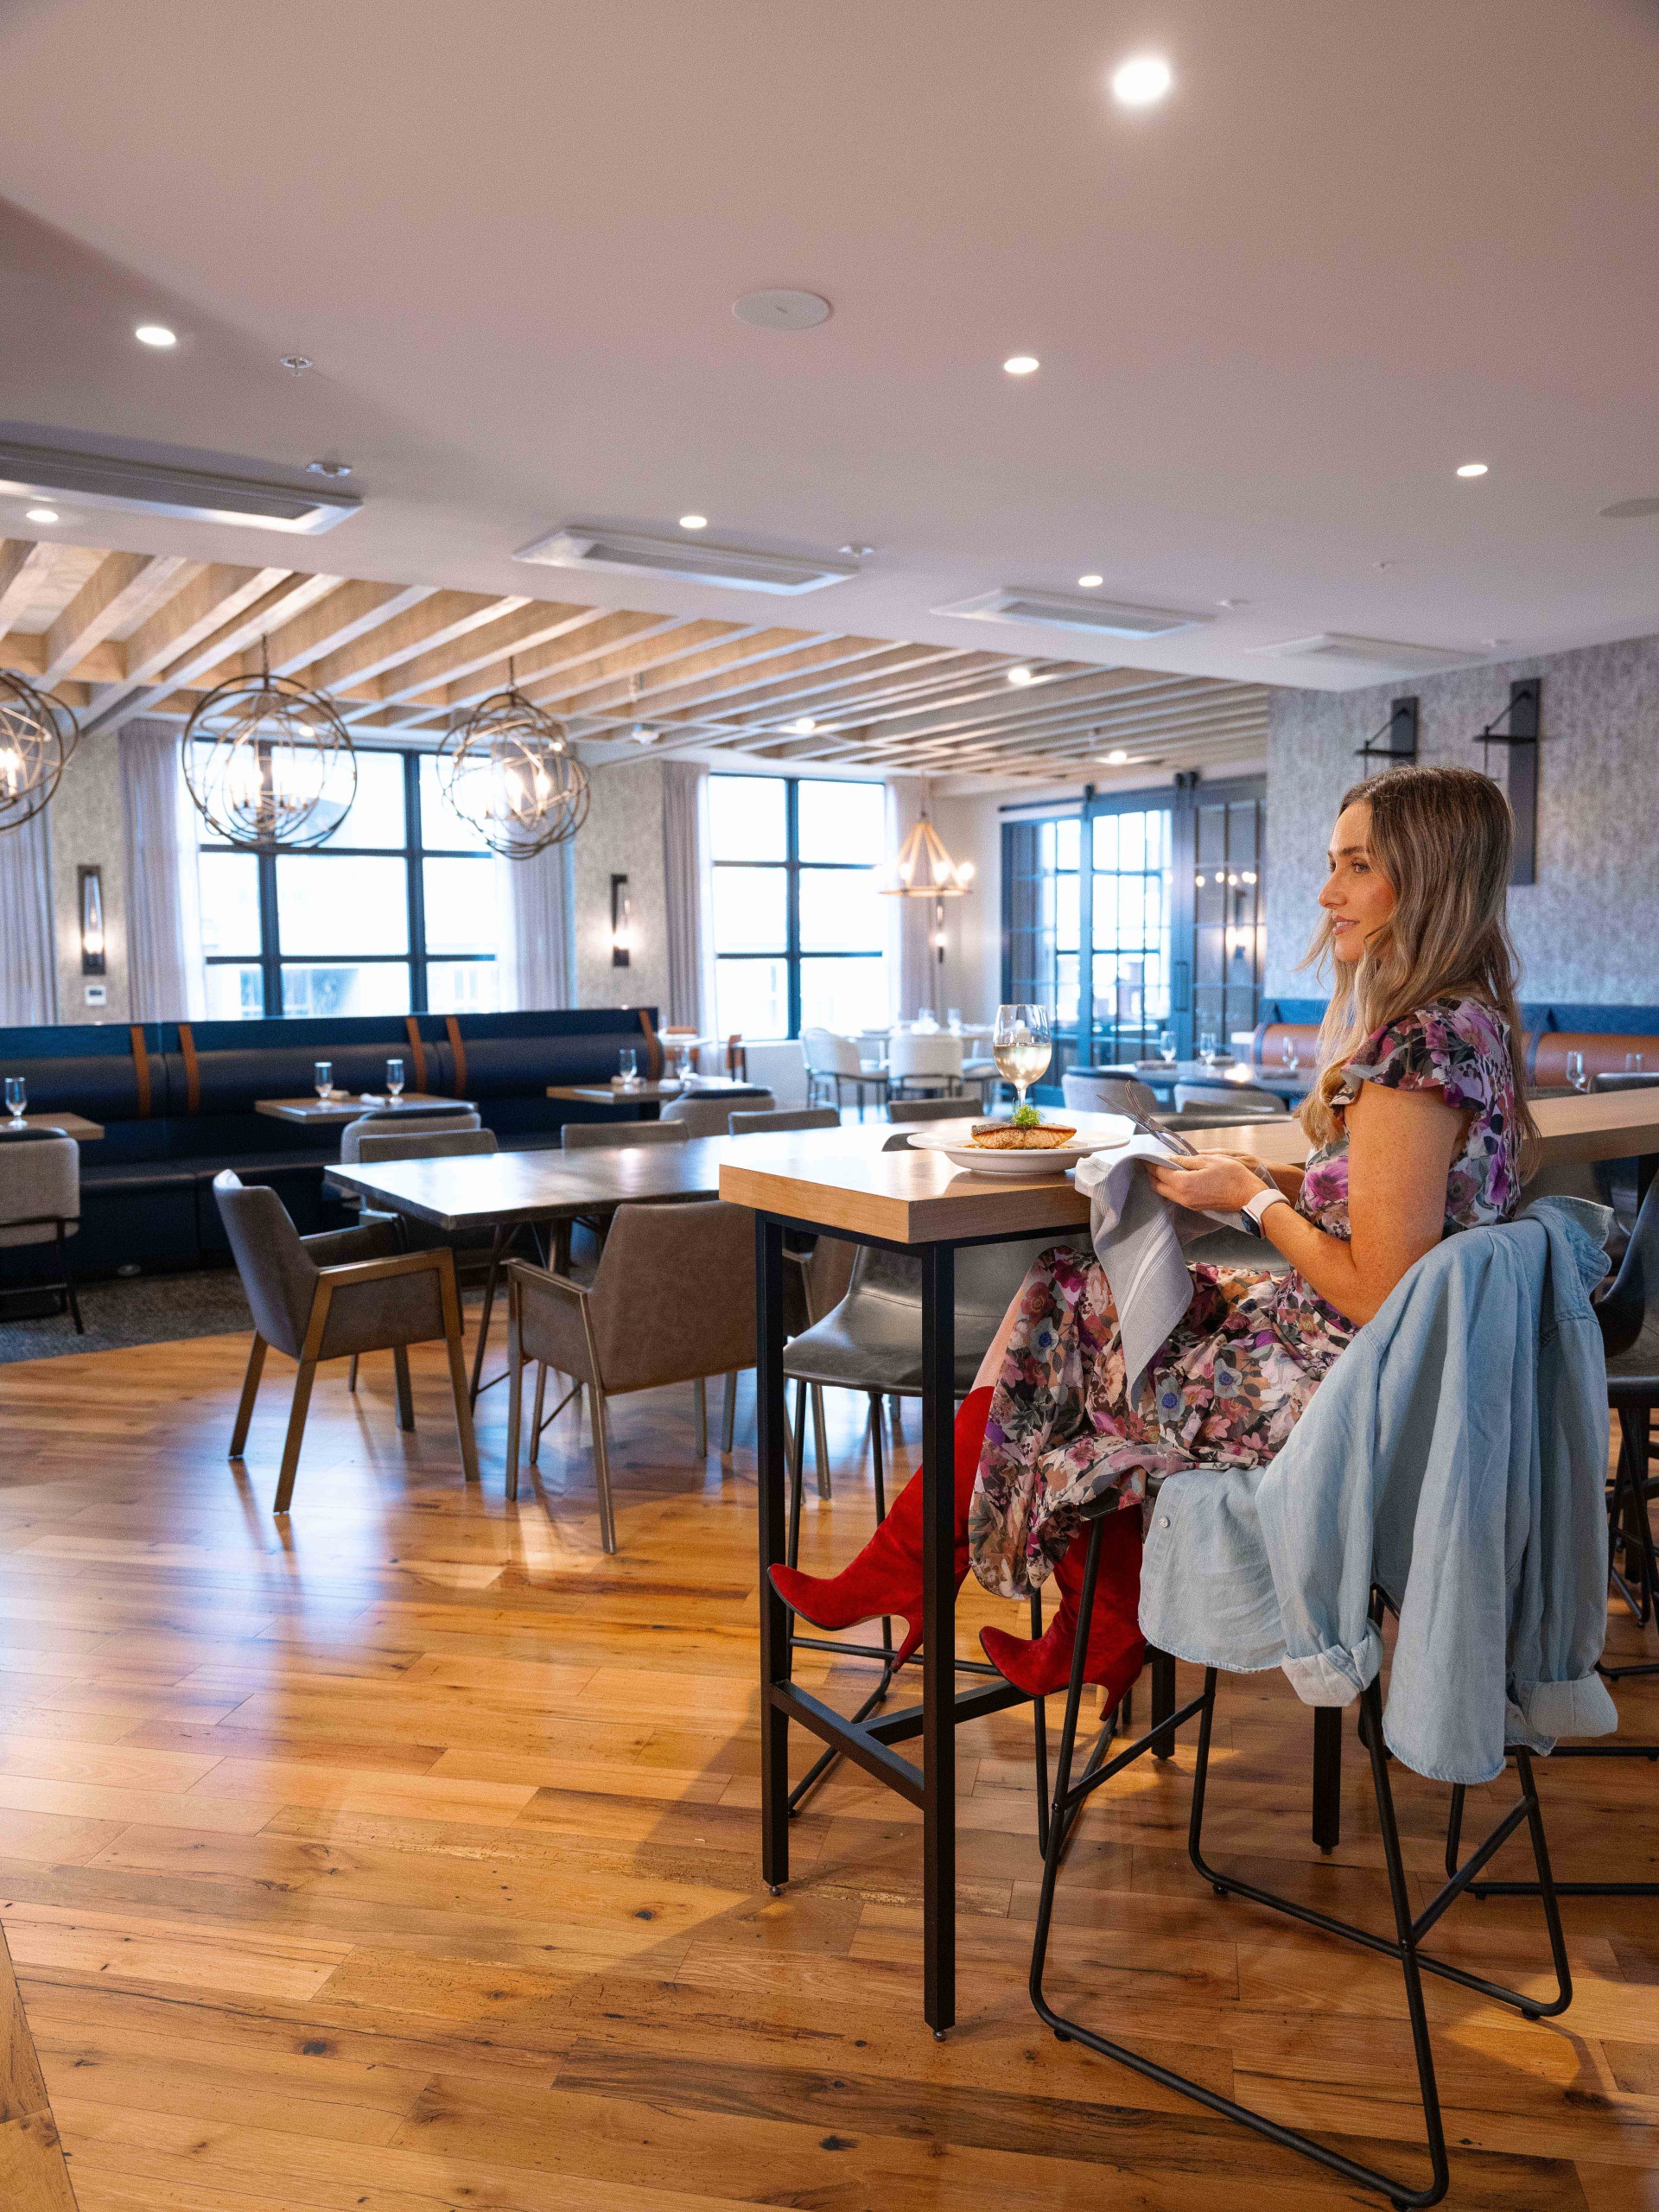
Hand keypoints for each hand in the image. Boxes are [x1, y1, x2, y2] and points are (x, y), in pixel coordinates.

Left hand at [1144, 1150, 1269, 1213]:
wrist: (1248, 1197)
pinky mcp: (1195, 1206)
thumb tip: (1171, 1159)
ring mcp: (1188, 1203)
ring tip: (1158, 1168)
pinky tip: (1172, 1178)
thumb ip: (1187, 1160)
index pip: (1159, 1172)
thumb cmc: (1232, 1175)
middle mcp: (1182, 1196)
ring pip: (1165, 1193)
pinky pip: (1175, 1197)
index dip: (1150, 1163)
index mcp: (1184, 1183)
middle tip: (1148, 1162)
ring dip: (1159, 1181)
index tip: (1144, 1156)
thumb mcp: (1209, 1160)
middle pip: (1157, 1185)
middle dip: (1150, 1173)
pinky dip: (1169, 1187)